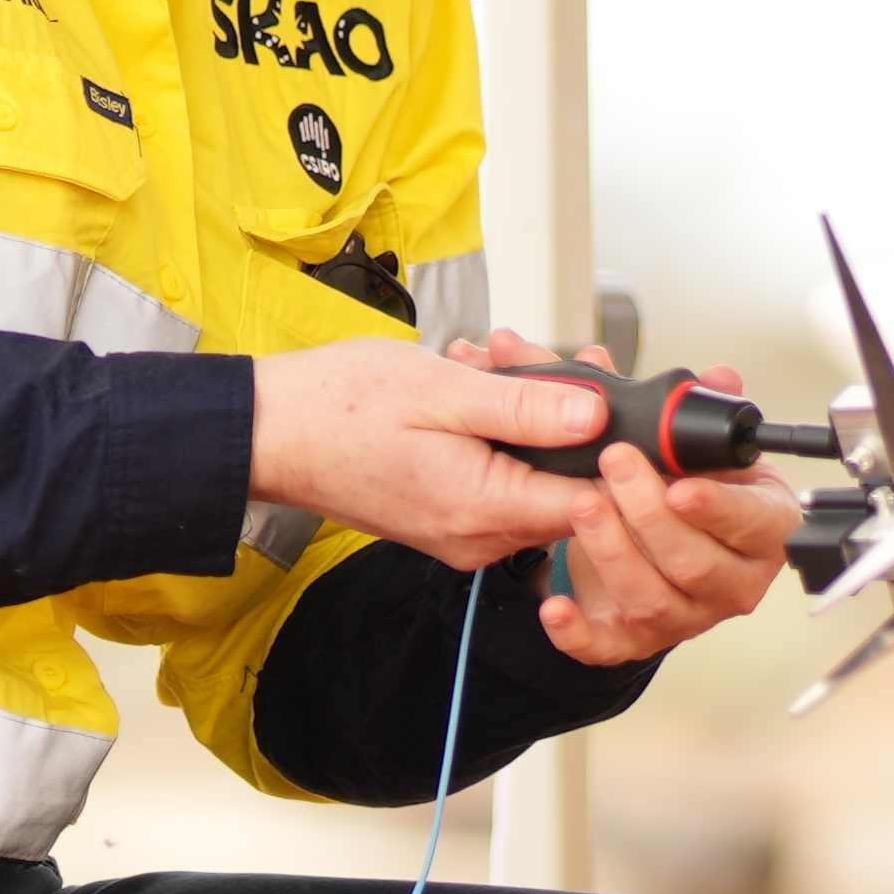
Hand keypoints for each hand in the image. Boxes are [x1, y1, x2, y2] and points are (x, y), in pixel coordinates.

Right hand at [248, 330, 608, 571]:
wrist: (269, 433)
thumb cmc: (338, 409)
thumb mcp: (443, 392)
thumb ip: (525, 407)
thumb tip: (596, 416)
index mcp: (484, 509)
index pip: (594, 504)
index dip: (621, 455)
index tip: (624, 402)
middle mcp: (478, 537)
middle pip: (568, 488)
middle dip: (571, 417)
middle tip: (546, 355)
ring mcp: (462, 533)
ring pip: (534, 477)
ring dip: (529, 416)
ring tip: (495, 359)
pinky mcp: (447, 519)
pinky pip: (499, 479)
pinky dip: (499, 433)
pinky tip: (475, 384)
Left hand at [504, 339, 800, 668]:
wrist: (656, 540)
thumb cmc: (688, 489)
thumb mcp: (698, 447)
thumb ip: (703, 411)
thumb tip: (717, 376)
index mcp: (761, 528)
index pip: (755, 524)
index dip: (720, 508)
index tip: (681, 486)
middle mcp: (732, 580)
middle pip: (696, 563)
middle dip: (649, 515)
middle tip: (614, 466)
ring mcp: (686, 616)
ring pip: (652, 600)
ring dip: (612, 552)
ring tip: (582, 506)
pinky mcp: (637, 640)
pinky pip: (609, 648)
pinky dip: (578, 632)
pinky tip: (554, 606)